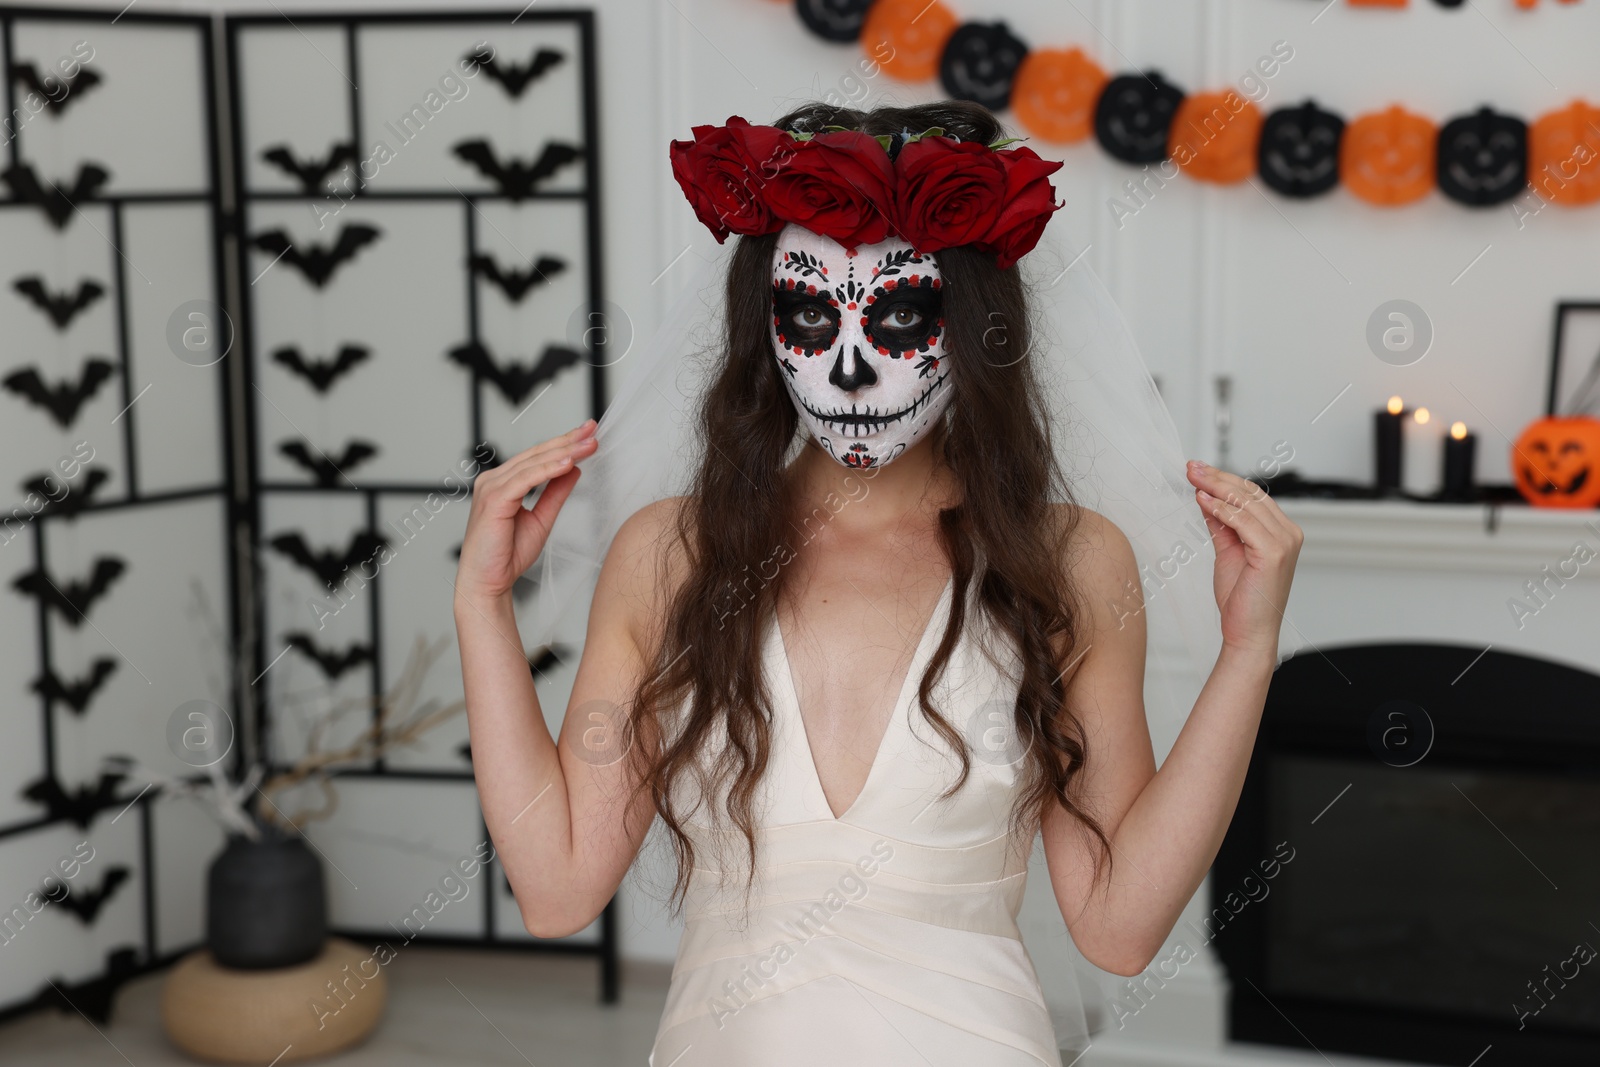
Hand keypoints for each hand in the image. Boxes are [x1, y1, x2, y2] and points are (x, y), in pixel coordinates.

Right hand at [455, 420, 597, 607]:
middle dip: (568, 441)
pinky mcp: (493, 499)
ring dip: (563, 452)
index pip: (538, 457)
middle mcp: (494, 480)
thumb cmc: (507, 555)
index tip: (589, 434)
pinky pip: (525, 479)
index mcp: (503, 483)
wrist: (487, 582)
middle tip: (593, 430)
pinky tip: (568, 463)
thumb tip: (574, 470)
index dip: (564, 443)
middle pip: (536, 454)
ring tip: (588, 445)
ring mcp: (491, 487)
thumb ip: (555, 494)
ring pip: (533, 463)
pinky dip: (547, 470)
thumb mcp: (542, 519)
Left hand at [1185, 460, 1302, 659]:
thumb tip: (1206, 498)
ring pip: (1247, 503)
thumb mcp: (1227, 551)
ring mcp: (1284, 542)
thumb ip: (1221, 524)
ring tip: (1193, 479)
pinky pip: (1244, 521)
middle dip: (1218, 478)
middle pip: (1250, 494)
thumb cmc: (1241, 598)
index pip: (1252, 495)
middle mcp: (1288, 533)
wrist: (1247, 631)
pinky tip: (1204, 501)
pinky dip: (1222, 509)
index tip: (1198, 470)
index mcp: (1280, 531)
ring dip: (1217, 488)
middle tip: (1192, 467)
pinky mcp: (1274, 552)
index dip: (1224, 479)